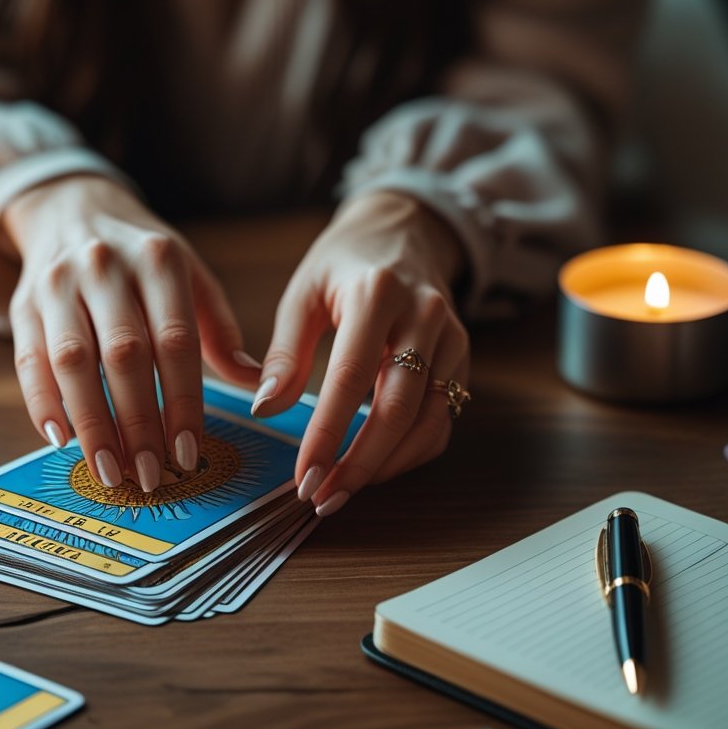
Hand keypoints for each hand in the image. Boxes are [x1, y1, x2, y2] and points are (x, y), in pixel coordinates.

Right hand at [2, 175, 259, 490]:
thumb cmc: (141, 257)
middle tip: (152, 475)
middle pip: (124, 354)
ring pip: (72, 360)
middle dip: (138, 422)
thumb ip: (218, 330)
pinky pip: (28, 359)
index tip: (188, 452)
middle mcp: (105, 266)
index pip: (175, 340)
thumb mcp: (189, 275)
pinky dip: (42, 403)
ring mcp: (58, 283)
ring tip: (111, 470)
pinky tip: (61, 440)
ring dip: (92, 422)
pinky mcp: (22, 303)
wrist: (72, 207)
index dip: (182, 400)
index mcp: (158, 258)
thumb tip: (259, 386)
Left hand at [252, 191, 469, 515]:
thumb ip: (286, 352)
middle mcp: (425, 317)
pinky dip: (410, 453)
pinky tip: (374, 467)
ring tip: (341, 491)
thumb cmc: (345, 263)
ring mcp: (452, 340)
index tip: (304, 474)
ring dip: (385, 467)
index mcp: (377, 293)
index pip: (351, 377)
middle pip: (398, 408)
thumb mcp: (304, 292)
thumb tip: (265, 409)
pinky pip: (443, 421)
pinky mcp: (462, 361)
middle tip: (322, 497)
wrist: (404, 231)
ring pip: (428, 422)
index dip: (328, 432)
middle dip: (360, 463)